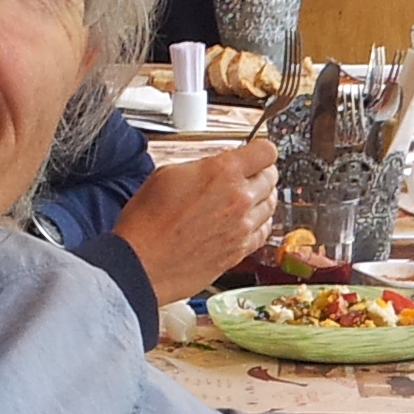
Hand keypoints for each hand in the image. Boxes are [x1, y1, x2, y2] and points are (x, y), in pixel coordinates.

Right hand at [113, 137, 277, 302]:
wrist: (142, 262)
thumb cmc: (147, 221)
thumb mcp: (169, 174)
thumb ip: (203, 166)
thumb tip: (218, 166)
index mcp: (222, 172)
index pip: (266, 152)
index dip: (260, 151)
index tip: (256, 154)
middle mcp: (239, 199)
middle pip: (271, 178)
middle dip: (261, 173)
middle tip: (250, 174)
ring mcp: (243, 227)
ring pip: (271, 205)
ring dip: (261, 198)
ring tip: (247, 197)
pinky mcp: (240, 250)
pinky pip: (264, 231)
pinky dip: (260, 223)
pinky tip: (247, 221)